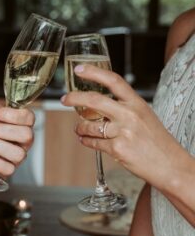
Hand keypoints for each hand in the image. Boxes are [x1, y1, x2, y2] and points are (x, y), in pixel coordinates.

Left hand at [0, 101, 34, 174]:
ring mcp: (18, 155)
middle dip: (0, 130)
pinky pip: (9, 169)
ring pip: (18, 154)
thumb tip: (2, 113)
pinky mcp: (8, 169)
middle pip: (27, 135)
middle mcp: (24, 140)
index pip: (29, 117)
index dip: (14, 115)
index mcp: (22, 123)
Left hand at [64, 65, 185, 184]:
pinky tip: (85, 140)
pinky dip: (86, 141)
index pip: (114, 81)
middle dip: (74, 98)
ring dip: (79, 127)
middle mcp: (130, 115)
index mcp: (137, 104)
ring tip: (79, 128)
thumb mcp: (145, 116)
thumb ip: (124, 107)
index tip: (79, 69)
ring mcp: (123, 132)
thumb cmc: (157, 141)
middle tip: (64, 99)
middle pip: (94, 100)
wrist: (171, 166)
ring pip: (89, 125)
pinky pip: (93, 142)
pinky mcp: (118, 149)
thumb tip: (97, 102)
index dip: (95, 72)